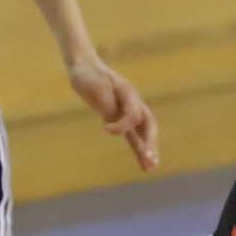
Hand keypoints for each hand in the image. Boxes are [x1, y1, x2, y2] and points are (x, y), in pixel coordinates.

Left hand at [67, 52, 160, 171]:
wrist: (84, 68)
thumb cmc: (87, 75)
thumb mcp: (94, 85)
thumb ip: (104, 99)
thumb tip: (110, 115)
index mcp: (129, 93)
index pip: (133, 115)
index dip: (122, 126)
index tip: (105, 129)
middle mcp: (133, 102)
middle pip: (148, 124)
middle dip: (150, 142)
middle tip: (149, 157)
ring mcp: (129, 110)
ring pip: (144, 132)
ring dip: (148, 149)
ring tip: (151, 167)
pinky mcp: (120, 118)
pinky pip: (133, 136)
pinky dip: (139, 150)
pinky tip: (143, 164)